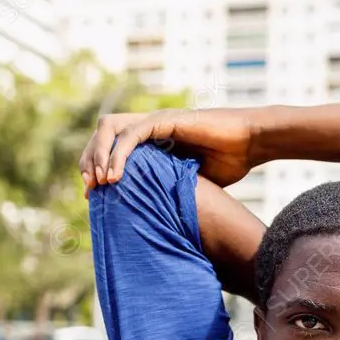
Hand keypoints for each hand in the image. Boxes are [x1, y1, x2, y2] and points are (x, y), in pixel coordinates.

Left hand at [77, 108, 255, 197]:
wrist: (251, 143)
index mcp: (152, 140)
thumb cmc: (231, 161)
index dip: (97, 169)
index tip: (94, 196)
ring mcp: (155, 121)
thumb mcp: (193, 183)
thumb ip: (171, 189)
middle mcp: (149, 127)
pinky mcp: (164, 122)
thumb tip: (157, 217)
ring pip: (108, 130)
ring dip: (98, 156)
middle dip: (88, 162)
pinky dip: (117, 156)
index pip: (110, 148)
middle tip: (90, 192)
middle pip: (102, 136)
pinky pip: (130, 135)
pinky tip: (114, 177)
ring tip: (99, 183)